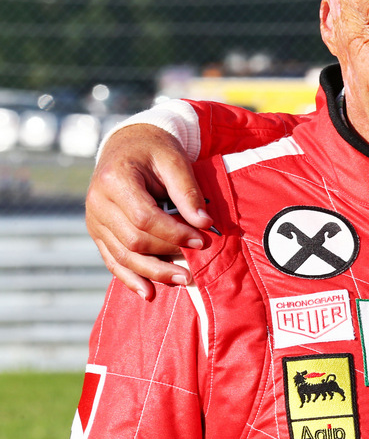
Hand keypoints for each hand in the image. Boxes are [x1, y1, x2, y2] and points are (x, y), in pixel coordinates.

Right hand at [85, 124, 213, 299]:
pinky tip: (149, 292)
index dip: (174, 233)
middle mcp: (97, 203)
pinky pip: (111, 260)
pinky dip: (130, 278)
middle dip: (167, 254)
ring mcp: (94, 220)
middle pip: (132, 240)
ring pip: (122, 256)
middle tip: (197, 262)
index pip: (144, 218)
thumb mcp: (175, 161)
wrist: (129, 145)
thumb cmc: (155, 150)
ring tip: (183, 281)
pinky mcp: (98, 232)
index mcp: (114, 180)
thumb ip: (187, 192)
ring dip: (153, 272)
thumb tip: (205, 224)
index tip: (202, 240)